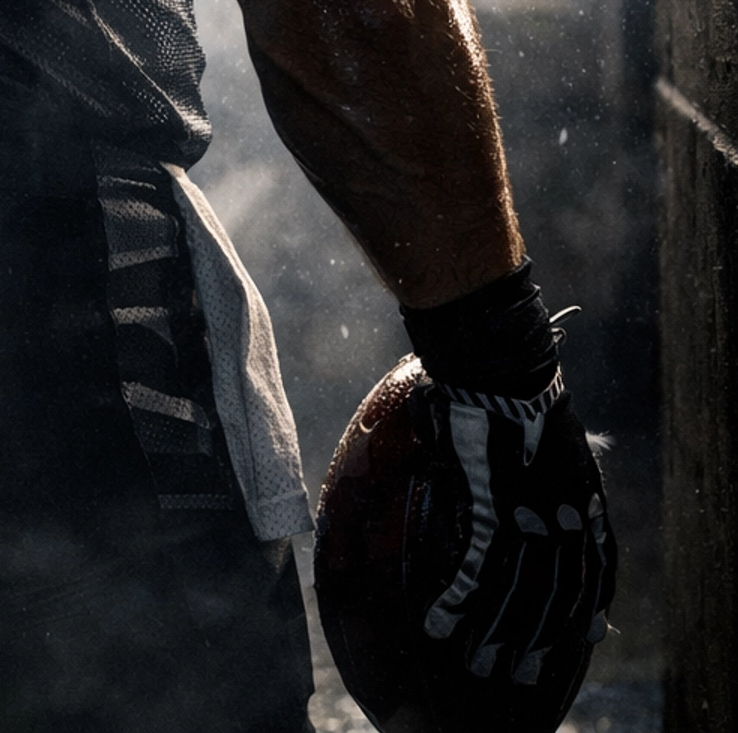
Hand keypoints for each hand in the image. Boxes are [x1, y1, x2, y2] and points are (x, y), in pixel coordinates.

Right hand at [418, 373, 614, 692]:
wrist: (503, 366)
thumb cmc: (516, 385)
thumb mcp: (551, 432)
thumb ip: (543, 466)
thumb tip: (527, 486)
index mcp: (582, 495)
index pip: (596, 565)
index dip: (590, 602)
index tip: (588, 634)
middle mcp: (563, 517)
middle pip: (557, 592)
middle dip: (540, 635)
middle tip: (523, 669)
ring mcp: (527, 519)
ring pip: (518, 593)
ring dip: (498, 634)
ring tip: (482, 664)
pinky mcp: (489, 514)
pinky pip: (474, 571)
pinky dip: (457, 603)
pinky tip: (440, 626)